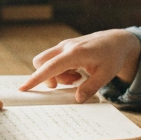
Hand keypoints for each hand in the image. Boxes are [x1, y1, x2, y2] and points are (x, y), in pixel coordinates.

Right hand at [19, 30, 140, 102]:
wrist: (116, 40)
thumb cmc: (112, 57)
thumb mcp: (106, 74)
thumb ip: (91, 87)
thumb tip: (77, 99)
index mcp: (75, 53)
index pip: (51, 66)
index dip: (36, 78)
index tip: (23, 88)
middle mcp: (66, 46)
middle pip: (41, 62)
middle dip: (47, 77)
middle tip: (68, 84)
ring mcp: (64, 45)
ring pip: (47, 62)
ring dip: (56, 75)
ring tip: (76, 78)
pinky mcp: (65, 47)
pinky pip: (54, 60)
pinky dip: (60, 70)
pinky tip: (76, 72)